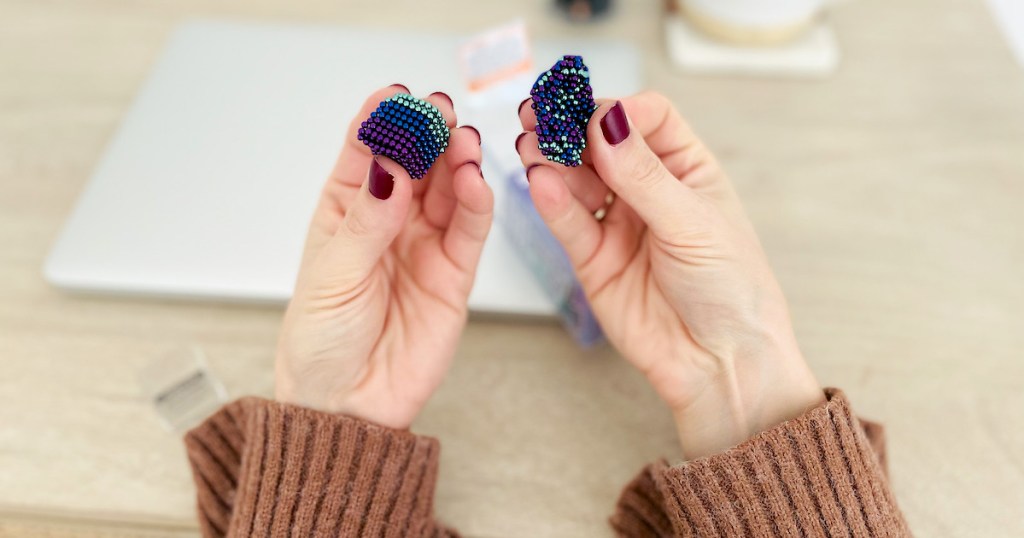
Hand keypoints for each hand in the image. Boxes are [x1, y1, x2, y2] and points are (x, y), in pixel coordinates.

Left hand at [275, 85, 492, 428]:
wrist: (348, 406)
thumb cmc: (322, 342)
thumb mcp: (333, 275)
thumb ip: (369, 221)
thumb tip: (391, 166)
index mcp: (345, 212)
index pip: (366, 154)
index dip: (381, 123)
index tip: (396, 97)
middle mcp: (388, 221)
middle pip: (415, 164)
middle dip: (427, 134)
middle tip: (439, 111)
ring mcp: (423, 245)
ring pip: (447, 190)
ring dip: (456, 162)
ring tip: (462, 142)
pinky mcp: (455, 274)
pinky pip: (470, 231)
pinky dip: (477, 204)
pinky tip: (474, 181)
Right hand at [516, 92, 821, 458]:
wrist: (719, 363)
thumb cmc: (731, 290)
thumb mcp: (693, 223)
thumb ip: (644, 175)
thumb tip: (607, 122)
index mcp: (687, 170)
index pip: (646, 119)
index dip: (617, 111)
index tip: (592, 112)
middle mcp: (648, 192)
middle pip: (602, 145)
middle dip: (571, 130)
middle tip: (539, 117)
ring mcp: (618, 224)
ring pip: (578, 181)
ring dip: (553, 161)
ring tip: (531, 148)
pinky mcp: (592, 259)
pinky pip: (568, 223)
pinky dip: (551, 202)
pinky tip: (540, 182)